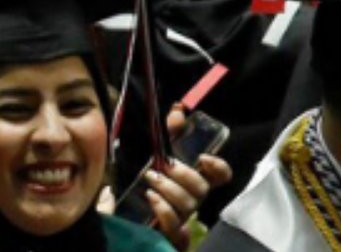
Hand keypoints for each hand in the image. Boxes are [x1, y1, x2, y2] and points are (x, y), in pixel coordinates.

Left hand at [143, 106, 231, 249]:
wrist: (118, 208)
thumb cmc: (142, 178)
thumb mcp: (154, 151)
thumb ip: (168, 131)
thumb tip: (179, 109)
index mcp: (194, 179)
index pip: (221, 176)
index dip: (219, 167)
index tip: (203, 157)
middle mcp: (193, 198)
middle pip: (203, 189)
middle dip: (185, 175)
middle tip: (165, 165)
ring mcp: (182, 215)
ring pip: (189, 204)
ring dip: (170, 189)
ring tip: (150, 179)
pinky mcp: (168, 231)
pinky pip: (175, 224)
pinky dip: (164, 210)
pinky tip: (150, 197)